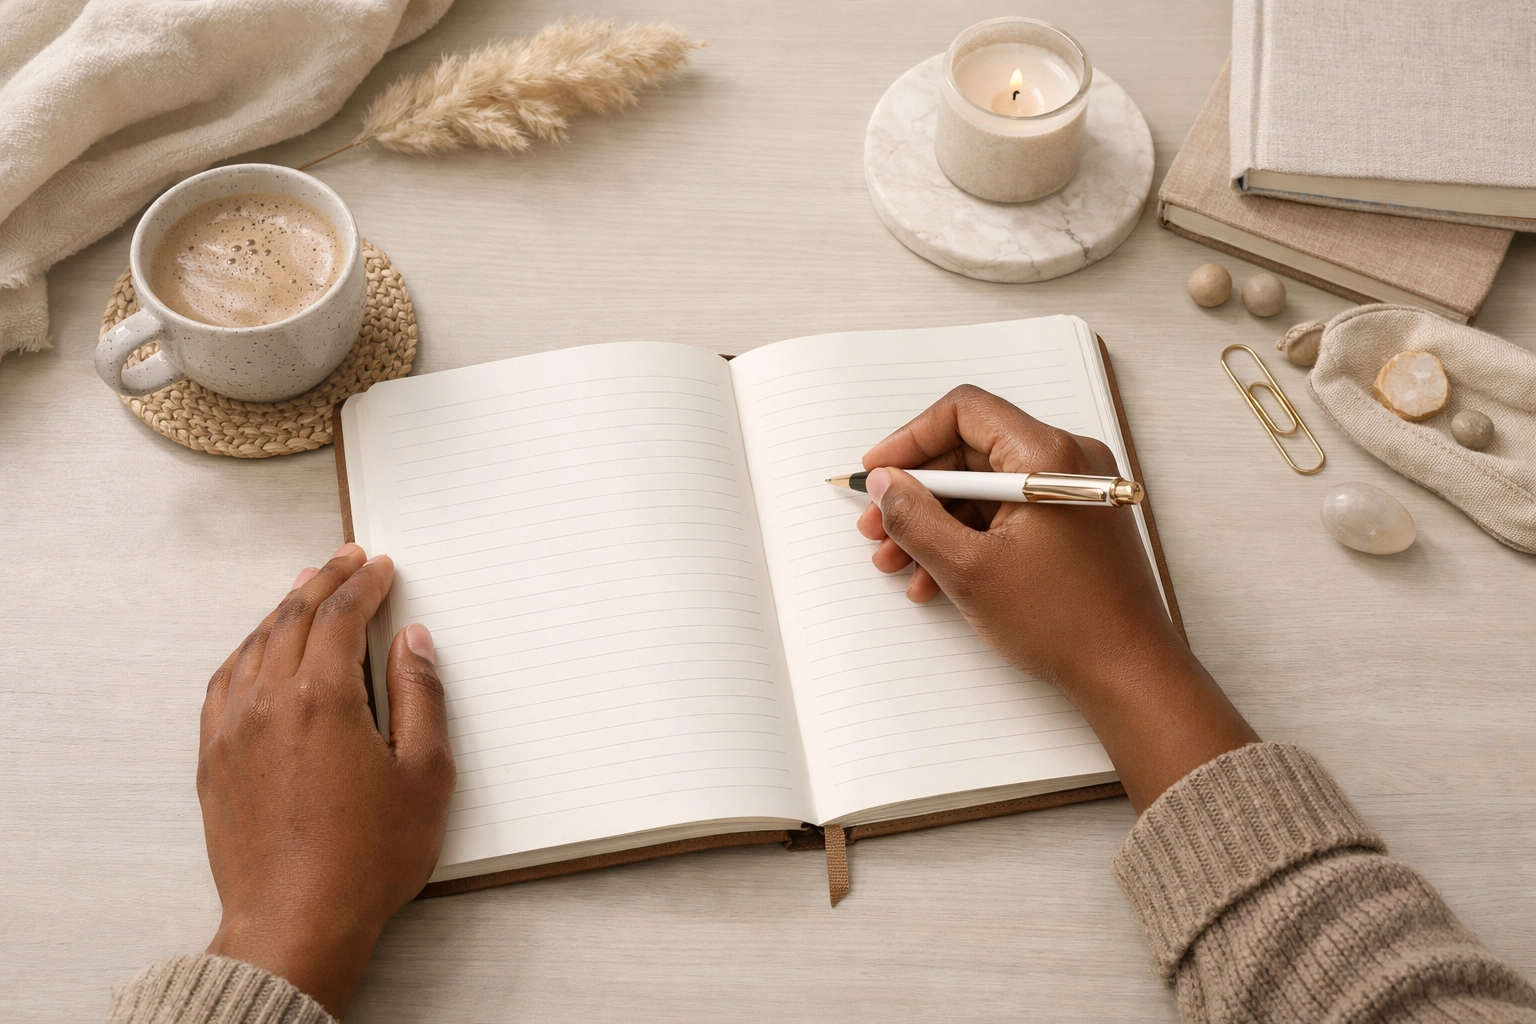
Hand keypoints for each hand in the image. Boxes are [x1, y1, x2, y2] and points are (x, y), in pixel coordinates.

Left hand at [198, 544, 454, 1015]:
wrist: (295, 922)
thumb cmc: (365, 859)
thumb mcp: (425, 776)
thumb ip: (422, 698)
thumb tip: (413, 642)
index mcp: (323, 700)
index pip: (341, 616)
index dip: (363, 584)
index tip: (379, 567)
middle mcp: (269, 703)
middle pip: (293, 618)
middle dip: (323, 582)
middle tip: (346, 560)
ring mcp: (233, 730)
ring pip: (254, 644)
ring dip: (283, 608)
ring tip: (304, 589)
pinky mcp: (213, 758)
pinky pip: (224, 682)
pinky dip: (247, 650)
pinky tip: (258, 649)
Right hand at [858, 386, 1255, 810]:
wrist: (1128, 673)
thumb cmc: (1065, 623)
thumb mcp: (969, 569)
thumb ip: (916, 518)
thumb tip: (885, 484)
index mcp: (1047, 457)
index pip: (965, 412)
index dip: (910, 440)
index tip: (878, 473)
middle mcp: (1066, 462)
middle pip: (971, 451)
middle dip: (917, 490)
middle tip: (877, 525)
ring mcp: (1072, 493)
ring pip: (985, 488)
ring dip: (935, 521)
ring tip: (896, 561)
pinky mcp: (1073, 523)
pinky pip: (1007, 514)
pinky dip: (967, 538)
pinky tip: (934, 578)